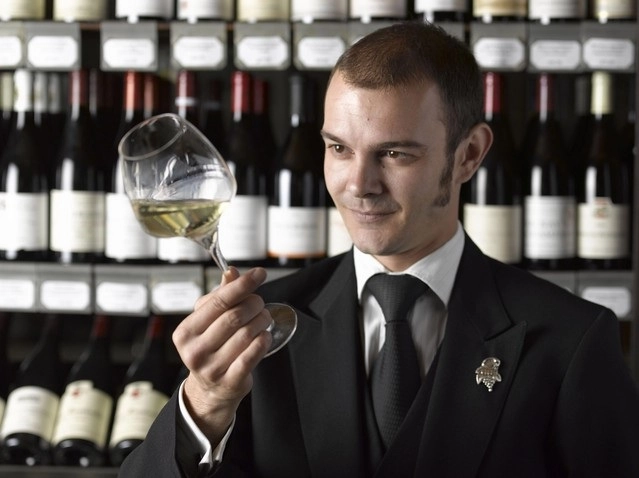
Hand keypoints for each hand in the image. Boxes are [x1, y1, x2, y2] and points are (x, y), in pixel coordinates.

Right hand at [173, 266, 272, 444]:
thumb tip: (231, 272)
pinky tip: (264, 335)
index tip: (259, 273)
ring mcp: (212, 368)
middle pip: (234, 316)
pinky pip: (252, 354)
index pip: (218, 301)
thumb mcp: (208, 322)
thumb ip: (220, 296)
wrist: (210, 390)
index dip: (242, 285)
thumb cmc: (210, 348)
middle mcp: (195, 351)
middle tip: (260, 303)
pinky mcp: (230, 381)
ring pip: (246, 334)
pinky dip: (263, 340)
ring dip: (261, 321)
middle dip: (254, 304)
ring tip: (263, 318)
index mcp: (186, 332)